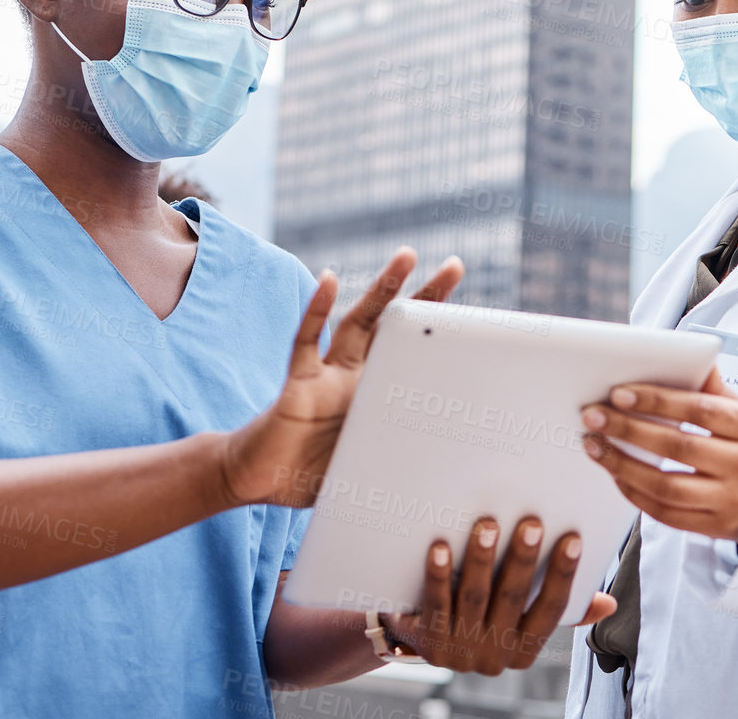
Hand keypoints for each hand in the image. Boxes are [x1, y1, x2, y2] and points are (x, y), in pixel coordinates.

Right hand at [220, 249, 464, 508]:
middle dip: (425, 296)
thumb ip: (398, 462)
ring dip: (383, 289)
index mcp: (377, 397)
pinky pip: (306, 340)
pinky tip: (329, 280)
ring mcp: (327, 374)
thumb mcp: (369, 470)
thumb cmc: (312, 476)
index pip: (414, 357)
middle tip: (455, 266)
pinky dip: (317, 308)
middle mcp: (354, 376)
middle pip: (394, 327)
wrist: (261, 482)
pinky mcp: (298, 382)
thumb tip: (447, 476)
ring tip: (407, 256)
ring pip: (358, 322)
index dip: (439, 336)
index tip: (476, 315)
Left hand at [387, 516, 615, 674]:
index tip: (573, 538)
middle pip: (513, 599)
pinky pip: (437, 604)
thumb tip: (608, 603)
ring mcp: (462, 651)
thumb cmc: (482, 617)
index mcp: (525, 649)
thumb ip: (560, 608)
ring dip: (482, 560)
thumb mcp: (521, 619)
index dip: (564, 573)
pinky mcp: (430, 643)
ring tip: (488, 525)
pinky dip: (439, 575)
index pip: (552, 609)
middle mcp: (496, 655)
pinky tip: (441, 548)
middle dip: (523, 560)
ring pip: (475, 598)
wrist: (421, 640)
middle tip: (531, 523)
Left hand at [580, 367, 737, 543]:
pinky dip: (636, 494)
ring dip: (622, 465)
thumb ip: (716, 389)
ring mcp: (732, 502)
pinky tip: (617, 475)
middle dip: (628, 429)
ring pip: (666, 486)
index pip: (699, 410)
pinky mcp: (718, 529)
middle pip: (677, 446)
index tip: (619, 393)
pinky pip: (667, 515)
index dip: (656, 400)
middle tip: (592, 416)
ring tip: (595, 446)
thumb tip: (688, 354)